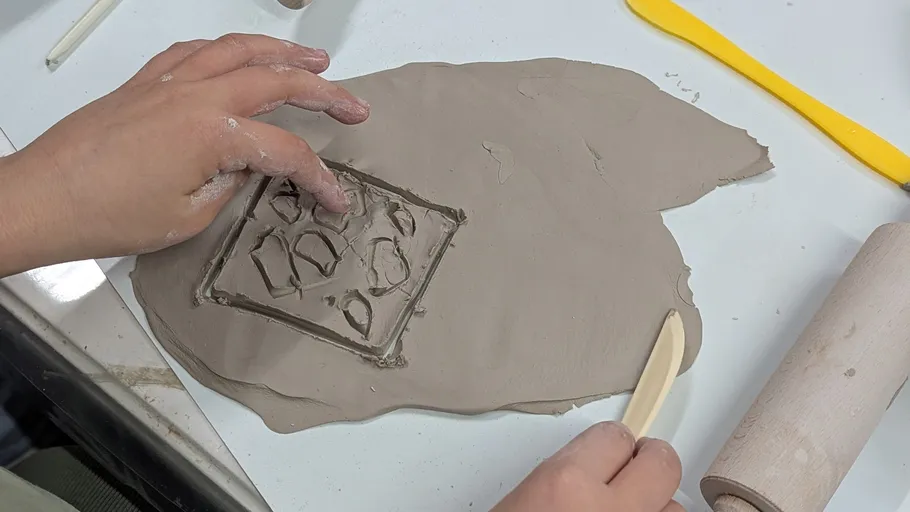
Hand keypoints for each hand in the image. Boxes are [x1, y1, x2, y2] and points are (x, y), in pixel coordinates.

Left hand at [0, 34, 368, 276]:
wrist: (44, 198)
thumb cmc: (108, 215)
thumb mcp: (188, 217)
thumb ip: (231, 185)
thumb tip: (248, 167)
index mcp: (213, 134)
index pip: (287, 153)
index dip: (319, 178)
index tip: (335, 199)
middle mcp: (196, 96)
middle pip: (277, 83)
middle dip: (324, 94)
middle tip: (354, 106)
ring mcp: (170, 82)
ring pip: (239, 50)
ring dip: (283, 53)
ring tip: (315, 61)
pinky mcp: (146, 81)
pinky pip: (196, 50)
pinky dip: (227, 48)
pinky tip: (239, 54)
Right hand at [493, 422, 683, 511]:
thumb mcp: (523, 499)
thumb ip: (563, 476)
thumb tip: (592, 467)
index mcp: (565, 483)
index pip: (616, 437)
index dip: (615, 443)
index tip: (615, 446)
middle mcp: (609, 510)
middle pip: (662, 464)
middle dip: (652, 461)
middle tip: (639, 467)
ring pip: (674, 506)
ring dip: (657, 503)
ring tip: (635, 507)